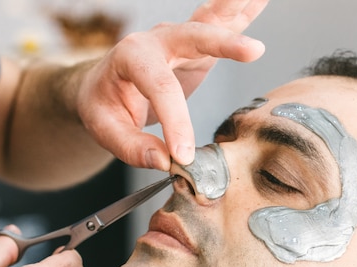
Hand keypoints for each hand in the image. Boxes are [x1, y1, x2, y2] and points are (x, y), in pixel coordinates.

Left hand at [76, 0, 268, 170]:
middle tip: (253, 51)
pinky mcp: (198, 46)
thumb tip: (164, 162)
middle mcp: (158, 39)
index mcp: (131, 56)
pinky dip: (244, 10)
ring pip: (211, 19)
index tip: (185, 156)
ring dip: (237, 8)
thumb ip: (132, 147)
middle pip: (194, 36)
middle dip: (224, 43)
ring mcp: (180, 38)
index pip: (160, 88)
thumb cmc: (103, 104)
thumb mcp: (104, 129)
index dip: (176, 123)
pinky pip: (223, 22)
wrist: (103, 84)